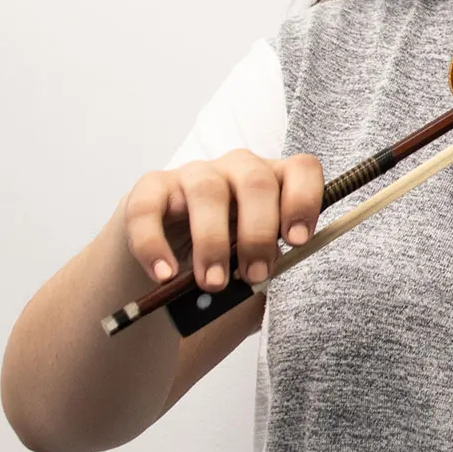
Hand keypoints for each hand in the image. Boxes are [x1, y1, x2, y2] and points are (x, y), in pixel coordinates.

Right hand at [113, 150, 323, 290]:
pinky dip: (154, 245)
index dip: (304, 200)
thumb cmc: (226, 257)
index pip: (301, 169)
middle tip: (253, 276)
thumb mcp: (255, 261)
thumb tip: (264, 277)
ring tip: (213, 282)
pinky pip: (148, 208)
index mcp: (275, 181)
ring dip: (212, 242)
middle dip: (258, 233)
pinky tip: (164, 275)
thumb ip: (267, 264)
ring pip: (207, 191)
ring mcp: (194, 174)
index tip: (297, 241)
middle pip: (256, 182)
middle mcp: (237, 169)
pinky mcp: (150, 188)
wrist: (168, 261)